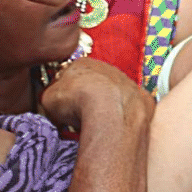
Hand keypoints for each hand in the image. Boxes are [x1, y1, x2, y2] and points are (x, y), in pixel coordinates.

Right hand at [39, 58, 153, 130]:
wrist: (109, 111)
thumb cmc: (75, 102)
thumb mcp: (47, 98)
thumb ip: (49, 96)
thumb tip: (50, 104)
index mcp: (83, 63)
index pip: (70, 75)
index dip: (64, 92)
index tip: (62, 106)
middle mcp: (109, 69)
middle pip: (95, 84)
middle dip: (88, 98)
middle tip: (79, 116)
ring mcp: (129, 83)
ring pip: (116, 95)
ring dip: (108, 107)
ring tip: (97, 125)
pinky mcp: (144, 100)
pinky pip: (133, 109)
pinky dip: (125, 117)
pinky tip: (117, 128)